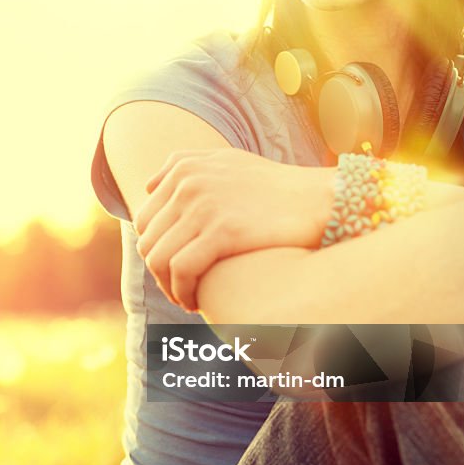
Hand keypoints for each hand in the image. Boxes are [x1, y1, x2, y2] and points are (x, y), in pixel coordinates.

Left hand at [133, 149, 332, 310]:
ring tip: (186, 298)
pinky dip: (182, 291)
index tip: (170, 270)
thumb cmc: (275, 187)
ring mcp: (203, 205)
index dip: (153, 250)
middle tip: (178, 289)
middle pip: (147, 240)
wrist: (319, 199)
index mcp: (184, 167)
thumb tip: (150, 185)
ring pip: (158, 258)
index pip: (144, 219)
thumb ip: (189, 166)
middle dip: (158, 272)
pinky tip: (195, 302)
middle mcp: (188, 182)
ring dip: (167, 287)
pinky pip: (181, 269)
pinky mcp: (221, 231)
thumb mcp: (228, 162)